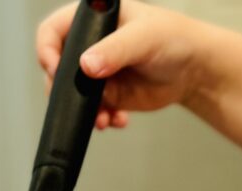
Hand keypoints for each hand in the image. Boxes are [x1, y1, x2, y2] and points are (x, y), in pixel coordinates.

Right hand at [36, 0, 208, 129]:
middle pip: (57, 68)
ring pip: (72, 95)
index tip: (55, 70)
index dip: (47, 50)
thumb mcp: (144, 37)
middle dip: (66, 90)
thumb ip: (114, 50)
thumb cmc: (173, 38)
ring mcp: (96, 72)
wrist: (193, 69)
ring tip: (104, 118)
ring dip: (84, 110)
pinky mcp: (107, 94)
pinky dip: (100, 119)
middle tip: (83, 101)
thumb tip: (86, 66)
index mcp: (92, 19)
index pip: (53, 31)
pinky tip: (117, 120)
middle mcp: (89, 45)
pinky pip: (91, 111)